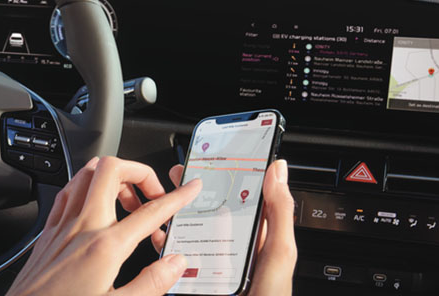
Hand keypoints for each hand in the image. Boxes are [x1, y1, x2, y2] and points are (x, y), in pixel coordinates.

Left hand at [7, 156, 202, 295]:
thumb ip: (151, 284)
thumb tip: (175, 264)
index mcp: (105, 247)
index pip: (150, 212)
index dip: (177, 197)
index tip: (189, 190)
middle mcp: (82, 228)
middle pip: (112, 171)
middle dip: (139, 172)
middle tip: (153, 193)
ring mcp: (61, 227)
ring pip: (85, 174)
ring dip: (111, 176)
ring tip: (127, 197)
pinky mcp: (47, 234)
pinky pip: (66, 192)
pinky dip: (85, 186)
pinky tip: (92, 201)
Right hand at [151, 159, 296, 295]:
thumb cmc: (271, 295)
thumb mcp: (279, 253)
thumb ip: (279, 213)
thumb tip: (277, 171)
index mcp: (257, 236)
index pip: (243, 197)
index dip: (229, 175)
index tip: (212, 157)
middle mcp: (234, 247)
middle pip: (211, 212)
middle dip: (195, 192)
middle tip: (179, 174)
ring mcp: (214, 264)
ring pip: (191, 232)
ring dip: (176, 216)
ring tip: (163, 200)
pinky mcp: (197, 279)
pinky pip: (178, 258)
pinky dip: (166, 245)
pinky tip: (158, 236)